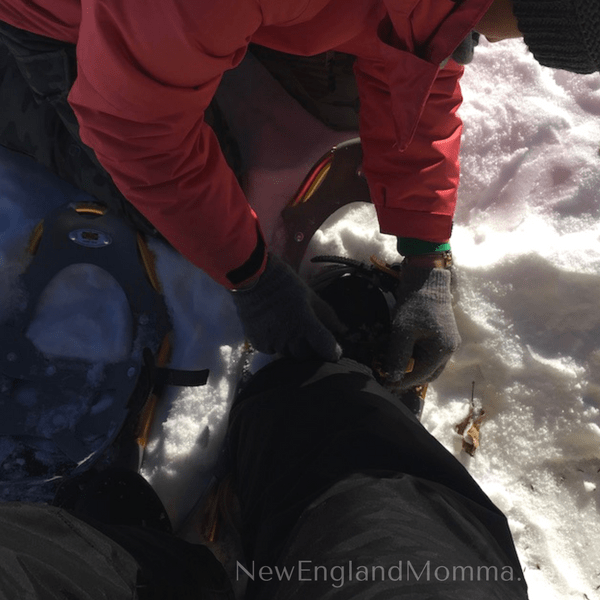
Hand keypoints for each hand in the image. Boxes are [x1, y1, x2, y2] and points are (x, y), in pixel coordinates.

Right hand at [230, 254, 342, 360]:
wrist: (253, 278)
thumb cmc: (285, 284)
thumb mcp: (310, 296)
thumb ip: (327, 315)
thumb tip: (343, 329)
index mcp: (305, 322)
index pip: (325, 347)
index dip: (332, 351)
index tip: (334, 352)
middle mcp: (289, 336)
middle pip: (306, 354)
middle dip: (310, 347)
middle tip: (306, 334)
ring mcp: (273, 341)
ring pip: (289, 354)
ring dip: (292, 346)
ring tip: (288, 328)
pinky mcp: (258, 343)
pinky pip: (272, 351)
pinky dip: (276, 344)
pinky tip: (273, 329)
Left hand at [384, 266, 459, 389]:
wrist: (426, 280)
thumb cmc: (415, 305)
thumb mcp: (403, 332)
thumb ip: (399, 357)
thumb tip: (393, 379)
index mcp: (443, 350)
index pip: (421, 376)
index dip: (402, 381)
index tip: (384, 382)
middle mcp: (449, 350)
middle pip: (427, 374)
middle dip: (408, 378)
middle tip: (388, 377)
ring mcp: (447, 343)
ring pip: (428, 365)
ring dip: (412, 368)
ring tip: (393, 365)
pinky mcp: (442, 336)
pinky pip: (429, 355)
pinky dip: (416, 358)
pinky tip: (402, 354)